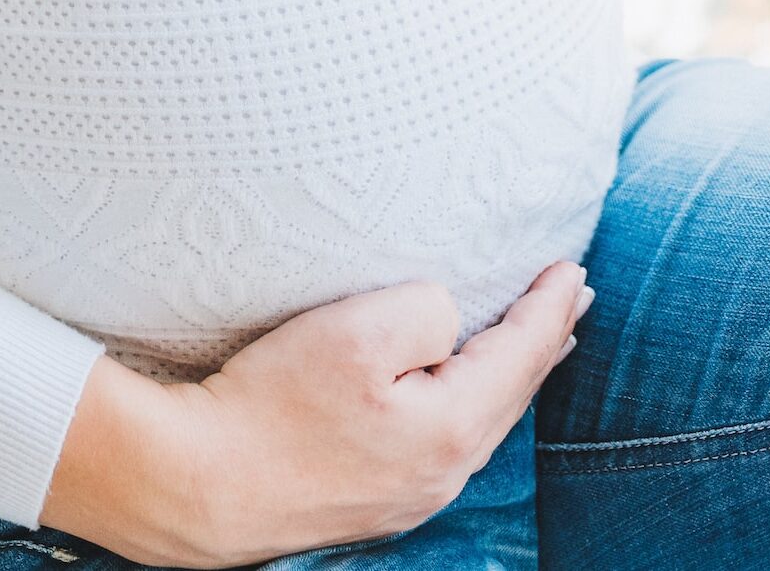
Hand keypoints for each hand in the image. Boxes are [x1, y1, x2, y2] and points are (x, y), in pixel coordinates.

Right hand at [40, 260, 592, 567]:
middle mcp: (442, 473)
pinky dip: (465, 402)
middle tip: (570, 297)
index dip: (549, 307)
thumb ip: (425, 311)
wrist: (197, 484)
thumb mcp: (355, 332)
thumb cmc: (271, 403)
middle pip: (511, 394)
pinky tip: (454, 393)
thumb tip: (447, 321)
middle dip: (542, 341)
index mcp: (451, 429)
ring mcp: (407, 495)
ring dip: (507, 374)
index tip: (572, 269)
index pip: (521, 356)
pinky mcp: (370, 499)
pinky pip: (442, 440)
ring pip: (478, 421)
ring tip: (530, 343)